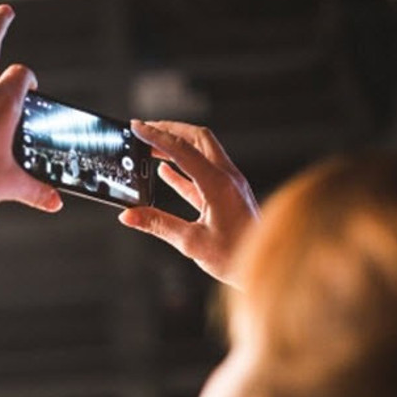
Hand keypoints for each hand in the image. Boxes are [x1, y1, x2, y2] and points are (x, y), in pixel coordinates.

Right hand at [118, 120, 259, 287]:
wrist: (267, 268)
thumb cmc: (236, 257)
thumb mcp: (191, 242)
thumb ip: (158, 224)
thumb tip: (129, 215)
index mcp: (218, 184)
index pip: (182, 150)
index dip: (157, 137)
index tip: (137, 127)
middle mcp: (227, 178)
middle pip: (198, 138)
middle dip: (170, 129)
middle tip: (146, 129)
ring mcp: (229, 185)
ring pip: (201, 152)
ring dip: (176, 146)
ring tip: (151, 147)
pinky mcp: (228, 195)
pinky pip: (202, 173)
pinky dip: (182, 168)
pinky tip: (165, 172)